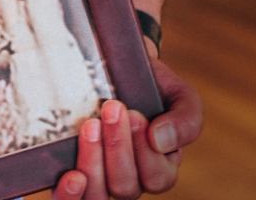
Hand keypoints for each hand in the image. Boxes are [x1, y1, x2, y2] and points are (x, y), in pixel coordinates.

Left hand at [53, 53, 201, 197]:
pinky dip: (70, 195)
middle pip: (126, 186)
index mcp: (160, 169)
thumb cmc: (148, 85)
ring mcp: (100, 181)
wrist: (111, 69)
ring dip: (93, 163)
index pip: (157, 178)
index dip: (144, 151)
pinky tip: (71, 176)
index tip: (133, 114)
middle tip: (111, 108)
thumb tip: (160, 141)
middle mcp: (130, 181)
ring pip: (98, 195)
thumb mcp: (178, 96)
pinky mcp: (72, 177)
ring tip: (90, 126)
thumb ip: (185, 121)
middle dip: (118, 146)